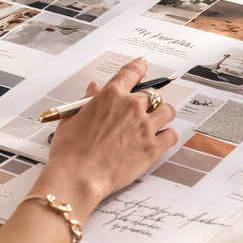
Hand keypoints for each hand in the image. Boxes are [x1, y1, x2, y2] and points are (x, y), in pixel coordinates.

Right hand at [33, 58, 177, 219]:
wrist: (78, 177)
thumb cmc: (70, 152)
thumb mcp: (71, 119)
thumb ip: (86, 100)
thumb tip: (93, 89)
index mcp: (110, 96)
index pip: (132, 72)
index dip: (139, 67)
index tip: (143, 65)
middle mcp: (131, 107)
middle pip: (152, 94)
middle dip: (148, 99)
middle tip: (143, 107)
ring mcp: (144, 127)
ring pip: (167, 111)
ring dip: (162, 114)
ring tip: (156, 121)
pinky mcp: (153, 148)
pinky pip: (171, 135)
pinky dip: (167, 136)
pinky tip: (160, 139)